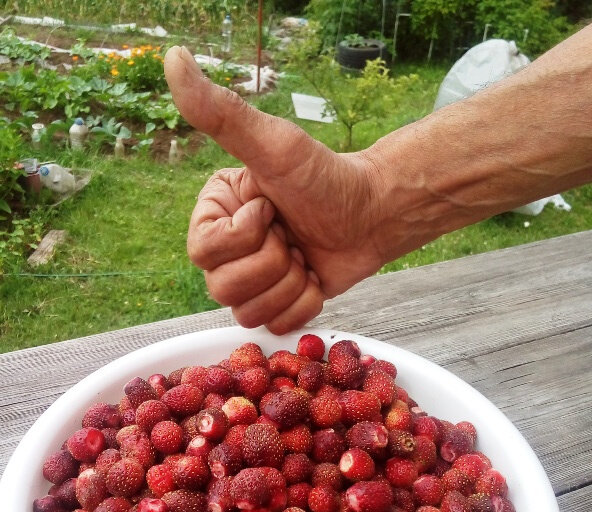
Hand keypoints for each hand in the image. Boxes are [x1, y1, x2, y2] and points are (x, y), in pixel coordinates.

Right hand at [164, 46, 385, 333]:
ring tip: (306, 255)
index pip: (204, 253)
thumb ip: (219, 112)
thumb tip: (172, 58)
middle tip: (294, 235)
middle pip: (224, 289)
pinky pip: (276, 326)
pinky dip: (304, 304)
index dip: (246, 239)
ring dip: (290, 284)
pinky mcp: (276, 305)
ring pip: (248, 313)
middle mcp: (224, 250)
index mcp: (213, 214)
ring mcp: (250, 282)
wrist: (372, 213)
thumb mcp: (273, 144)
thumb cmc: (325, 176)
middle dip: (273, 264)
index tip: (273, 210)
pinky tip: (314, 276)